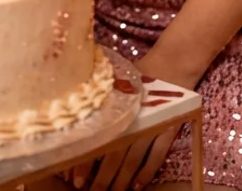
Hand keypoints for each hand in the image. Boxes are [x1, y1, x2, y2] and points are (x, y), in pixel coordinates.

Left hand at [69, 47, 198, 190]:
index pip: (98, 139)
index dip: (86, 160)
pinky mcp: (170, 129)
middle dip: (102, 177)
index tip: (74, 178)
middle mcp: (133, 118)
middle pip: (115, 154)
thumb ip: (100, 99)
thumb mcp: (115, 81)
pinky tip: (138, 186)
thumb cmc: (138, 75)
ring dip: (122, 179)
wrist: (171, 63)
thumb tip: (70, 114)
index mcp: (118, 107)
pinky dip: (147, 171)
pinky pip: (158, 155)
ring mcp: (153, 124)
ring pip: (134, 158)